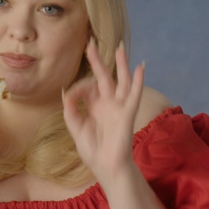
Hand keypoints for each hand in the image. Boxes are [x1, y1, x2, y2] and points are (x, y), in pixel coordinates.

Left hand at [62, 37, 144, 184]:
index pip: (86, 87)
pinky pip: (133, 94)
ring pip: (120, 80)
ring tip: (119, 46)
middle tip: (91, 42)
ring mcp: (118, 106)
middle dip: (97, 60)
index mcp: (94, 107)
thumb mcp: (76, 129)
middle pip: (103, 77)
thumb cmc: (93, 151)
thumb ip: (71, 111)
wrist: (106, 167)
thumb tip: (67, 92)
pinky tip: (141, 66)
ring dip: (120, 64)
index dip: (77, 87)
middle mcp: (107, 103)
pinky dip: (138, 80)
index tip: (71, 95)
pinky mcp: (127, 113)